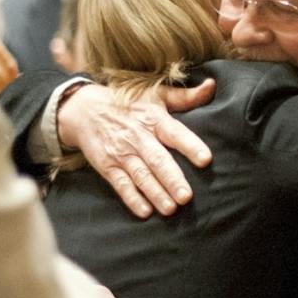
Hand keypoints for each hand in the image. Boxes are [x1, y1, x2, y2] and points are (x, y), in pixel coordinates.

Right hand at [56, 79, 217, 217]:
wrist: (85, 109)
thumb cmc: (129, 103)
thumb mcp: (156, 95)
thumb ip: (186, 96)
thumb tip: (212, 86)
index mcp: (154, 119)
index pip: (175, 133)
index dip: (190, 145)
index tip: (205, 159)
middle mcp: (138, 137)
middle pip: (158, 160)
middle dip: (172, 179)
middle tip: (186, 197)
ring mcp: (122, 153)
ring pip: (141, 176)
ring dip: (155, 193)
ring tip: (171, 209)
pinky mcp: (108, 166)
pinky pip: (121, 184)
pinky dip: (132, 198)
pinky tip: (145, 211)